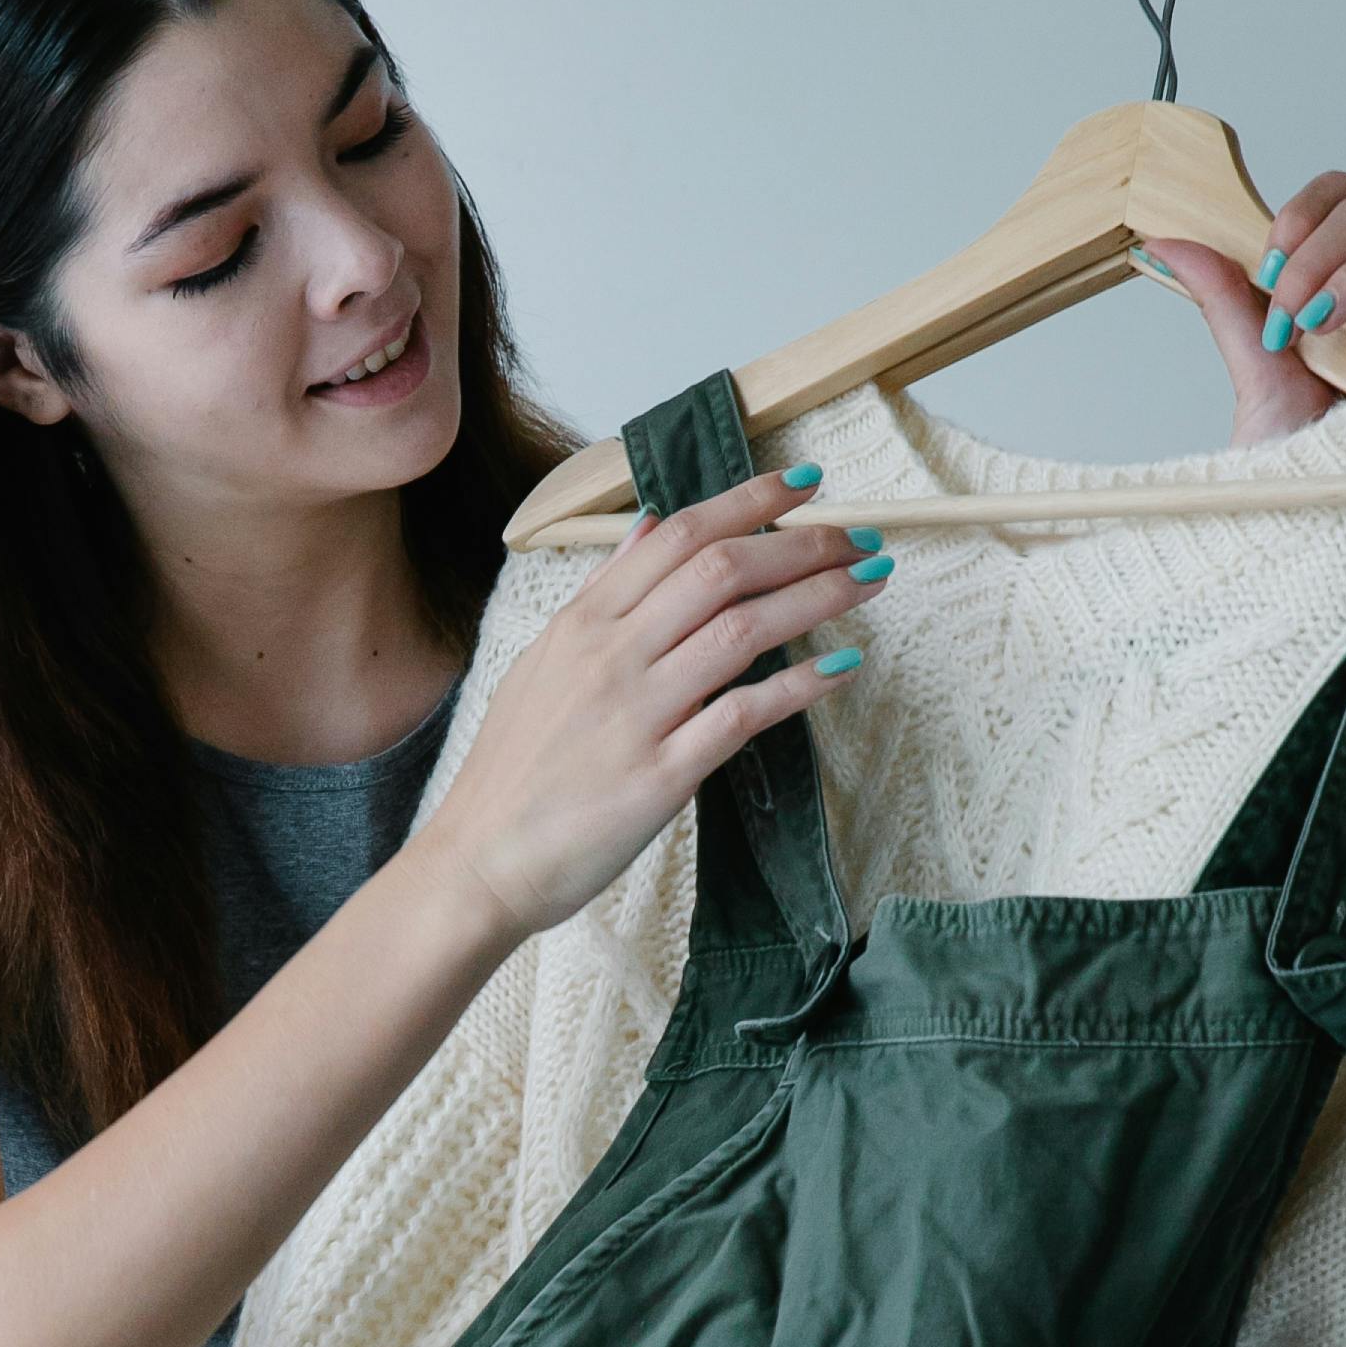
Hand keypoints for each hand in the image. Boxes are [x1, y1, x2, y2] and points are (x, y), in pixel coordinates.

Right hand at [419, 470, 878, 942]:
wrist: (478, 861)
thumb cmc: (514, 771)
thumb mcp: (545, 660)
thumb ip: (602, 593)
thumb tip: (648, 528)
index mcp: (584, 623)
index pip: (679, 537)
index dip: (749, 502)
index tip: (805, 485)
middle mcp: (612, 656)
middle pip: (720, 571)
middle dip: (801, 545)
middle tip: (859, 538)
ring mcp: (637, 713)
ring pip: (740, 630)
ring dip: (814, 598)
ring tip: (867, 582)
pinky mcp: (660, 775)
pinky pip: (741, 716)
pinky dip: (798, 686)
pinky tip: (842, 669)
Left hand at [1142, 173, 1345, 444]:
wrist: (1323, 509)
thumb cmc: (1295, 448)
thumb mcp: (1254, 366)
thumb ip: (1223, 298)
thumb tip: (1167, 242)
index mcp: (1332, 277)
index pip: (1335, 199)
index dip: (1304, 213)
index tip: (1270, 263)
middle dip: (1321, 253)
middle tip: (1292, 314)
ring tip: (1327, 325)